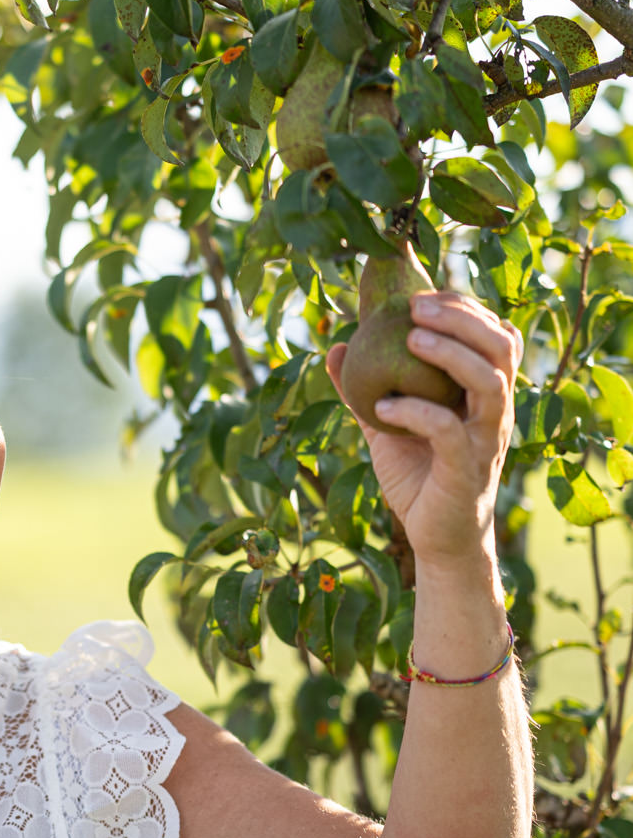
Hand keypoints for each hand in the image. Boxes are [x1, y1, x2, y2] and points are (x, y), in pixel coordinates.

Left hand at [326, 289, 520, 569]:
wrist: (436, 541)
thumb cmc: (418, 478)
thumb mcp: (386, 425)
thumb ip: (366, 387)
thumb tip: (336, 346)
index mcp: (483, 394)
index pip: (495, 335)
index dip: (465, 308)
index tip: (421, 295)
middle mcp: (493, 411)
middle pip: (501, 347)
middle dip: (462, 318)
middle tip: (415, 306)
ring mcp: (484, 440)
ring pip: (490, 382)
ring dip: (450, 353)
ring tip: (409, 338)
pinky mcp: (466, 470)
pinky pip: (449, 430)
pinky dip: (416, 412)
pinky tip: (383, 407)